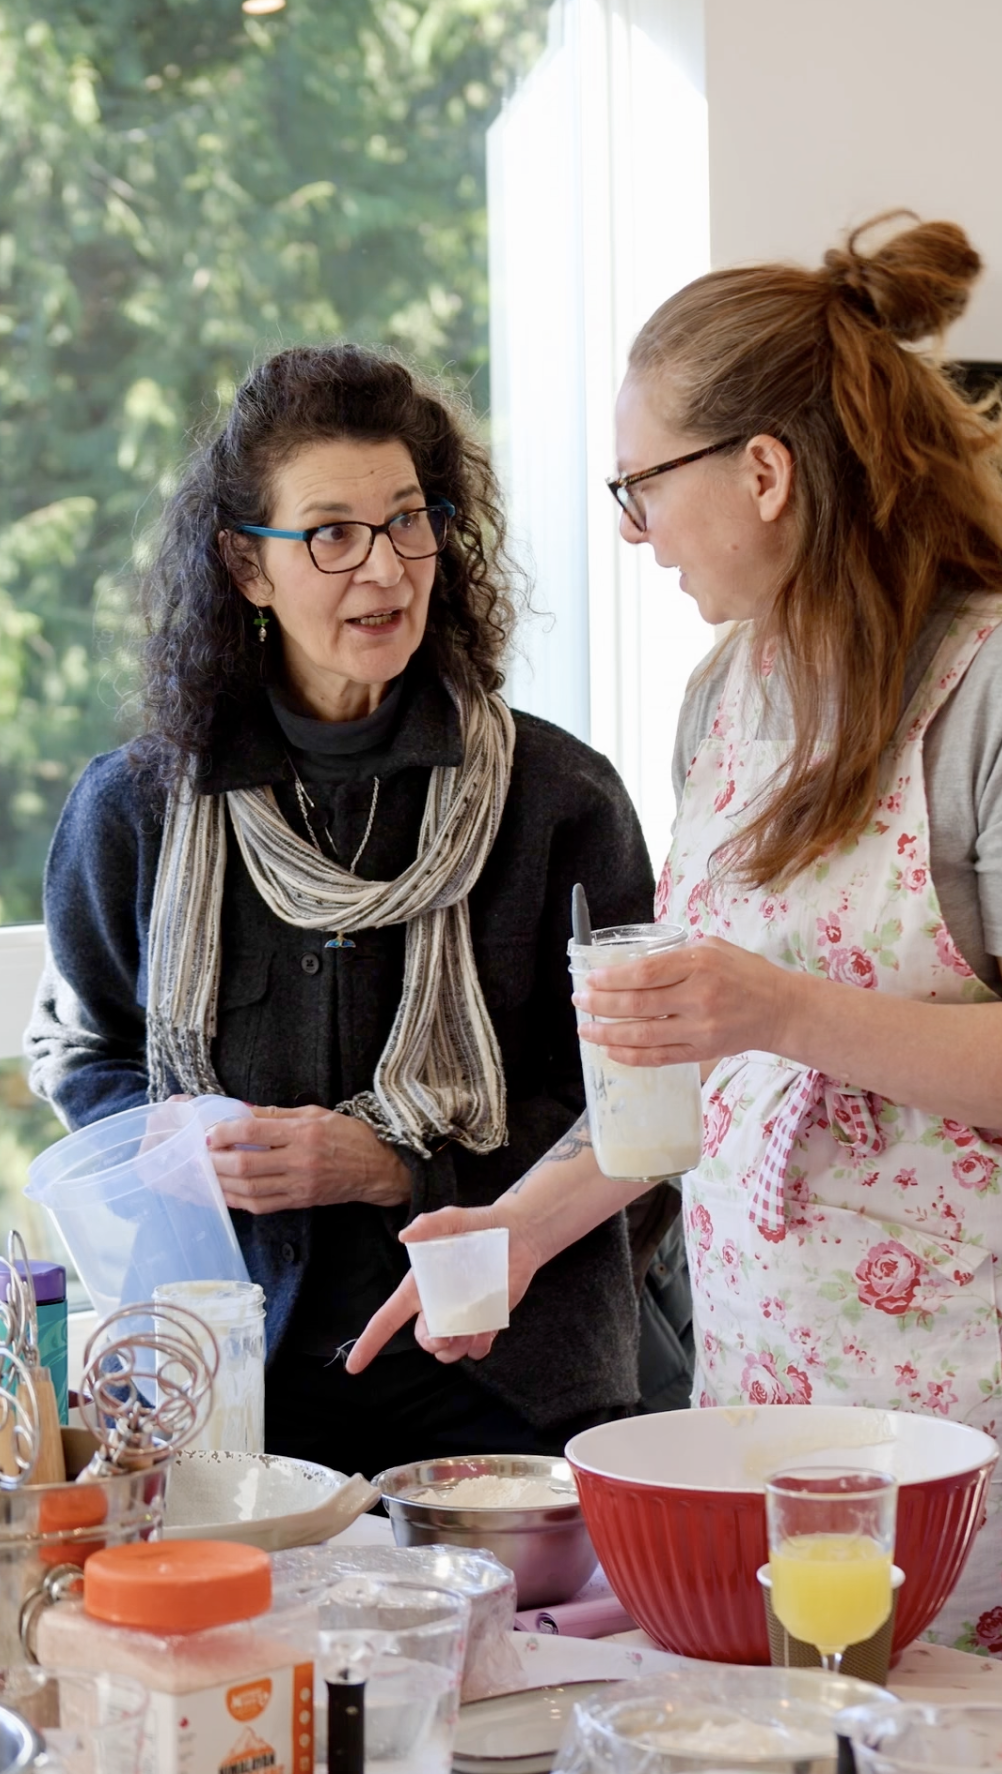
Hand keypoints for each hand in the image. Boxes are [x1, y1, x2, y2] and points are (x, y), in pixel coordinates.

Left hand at [206, 1104, 410, 1214]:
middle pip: (247, 1165)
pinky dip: (239, 1200)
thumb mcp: (315, 1113)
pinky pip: (262, 1205)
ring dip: (222, 1183)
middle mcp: (300, 1160)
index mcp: (303, 1133)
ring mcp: (299, 1185)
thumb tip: (244, 1112)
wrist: (377, 1168)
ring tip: (207, 1174)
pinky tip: (226, 1192)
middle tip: (201, 1155)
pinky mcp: (300, 1201)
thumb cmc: (348, 1136)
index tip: (209, 1133)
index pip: (254, 1132)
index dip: (225, 1132)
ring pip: (250, 1189)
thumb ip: (277, 1115)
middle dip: (217, 1161)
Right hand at [345, 1202, 542, 1372]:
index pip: (388, 1318)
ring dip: (454, 1350)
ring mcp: (462, 1316)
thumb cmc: (479, 1225)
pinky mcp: (486, 1322)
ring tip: (470, 1331)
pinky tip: (487, 1331)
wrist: (519, 1234)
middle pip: (423, 1338)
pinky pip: (477, 1349)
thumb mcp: (454, 1219)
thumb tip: (406, 1235)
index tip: (354, 1366)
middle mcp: (439, 1305)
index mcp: (422, 1286)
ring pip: (448, 1350)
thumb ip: (431, 1225)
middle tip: (447, 1333)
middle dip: (431, 1343)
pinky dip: (479, 1347)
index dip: (370, 1342)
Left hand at [573, 934, 794, 1066]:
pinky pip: (659, 1057)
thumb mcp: (713, 947)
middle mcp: (698, 997)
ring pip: (643, 1035)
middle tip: (580, 1001)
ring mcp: (700, 1029)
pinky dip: (631, 1056)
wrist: (781, 1009)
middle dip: (601, 1004)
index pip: (644, 974)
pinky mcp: (702, 1052)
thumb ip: (676, 953)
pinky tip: (611, 1050)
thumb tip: (634, 962)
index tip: (591, 979)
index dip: (612, 979)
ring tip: (586, 1029)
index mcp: (699, 964)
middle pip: (637, 1004)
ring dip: (608, 1034)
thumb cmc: (745, 973)